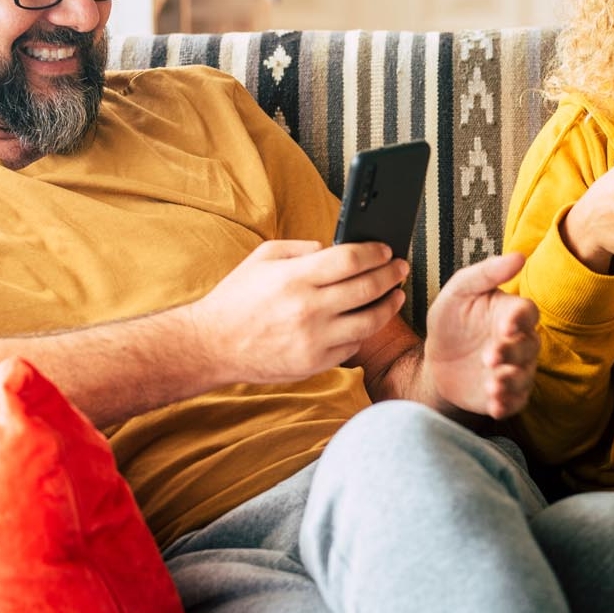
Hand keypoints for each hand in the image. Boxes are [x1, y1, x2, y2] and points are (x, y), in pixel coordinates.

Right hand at [188, 240, 408, 385]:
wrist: (213, 345)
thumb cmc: (237, 298)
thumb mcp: (264, 258)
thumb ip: (303, 249)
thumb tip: (337, 249)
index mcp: (295, 278)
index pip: (350, 260)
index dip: (375, 253)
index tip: (386, 250)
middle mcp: (308, 309)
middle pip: (367, 289)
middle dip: (391, 275)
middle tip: (400, 268)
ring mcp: (314, 340)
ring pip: (369, 321)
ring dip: (388, 306)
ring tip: (396, 295)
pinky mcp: (315, 363)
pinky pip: (353, 345)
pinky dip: (364, 331)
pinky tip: (367, 319)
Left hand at [424, 252, 539, 418]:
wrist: (436, 360)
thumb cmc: (452, 320)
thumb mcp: (459, 292)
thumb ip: (485, 273)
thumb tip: (519, 256)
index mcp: (510, 313)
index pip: (527, 313)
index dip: (520, 319)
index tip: (506, 324)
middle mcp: (519, 342)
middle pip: (528, 346)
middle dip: (511, 352)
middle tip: (489, 357)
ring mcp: (515, 369)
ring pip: (524, 376)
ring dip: (511, 380)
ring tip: (493, 384)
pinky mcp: (505, 394)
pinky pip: (514, 401)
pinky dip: (507, 404)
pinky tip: (495, 404)